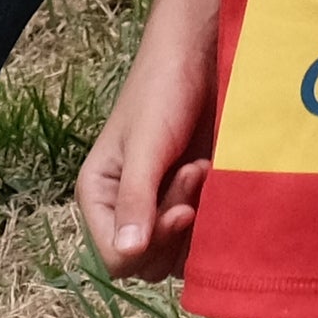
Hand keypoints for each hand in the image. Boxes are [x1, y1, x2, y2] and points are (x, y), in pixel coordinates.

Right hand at [76, 0, 228, 278]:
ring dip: (197, 221)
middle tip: (194, 174)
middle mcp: (125, 209)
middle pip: (148, 263)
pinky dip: (214, 217)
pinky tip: (217, 175)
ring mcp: (160, 207)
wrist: (202, 54)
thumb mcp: (147, 143)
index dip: (149, 244)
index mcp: (100, 196)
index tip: (180, 210)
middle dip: (175, 228)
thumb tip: (125, 255)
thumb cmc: (163, 88)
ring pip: (177, 255)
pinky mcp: (192, 201)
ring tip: (204, 168)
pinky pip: (200, 239)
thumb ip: (135, 198)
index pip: (116, 259)